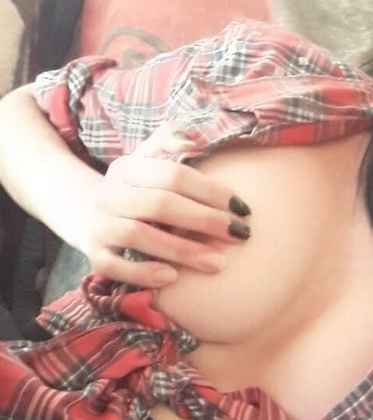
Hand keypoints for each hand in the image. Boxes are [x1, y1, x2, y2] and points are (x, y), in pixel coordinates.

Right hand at [77, 124, 250, 286]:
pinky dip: (144, 273)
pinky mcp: (95, 256)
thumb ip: (168, 141)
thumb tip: (192, 141)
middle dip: (205, 220)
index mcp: (127, 168)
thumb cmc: (131, 190)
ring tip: (217, 262)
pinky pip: (116, 267)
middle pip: (160, 204)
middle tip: (240, 234)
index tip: (242, 208)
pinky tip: (173, 278)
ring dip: (182, 250)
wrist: (83, 214)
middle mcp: (109, 195)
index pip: (173, 175)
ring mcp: (100, 226)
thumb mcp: (144, 161)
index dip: (210, 191)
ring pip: (140, 235)